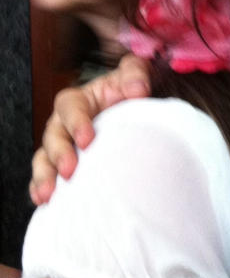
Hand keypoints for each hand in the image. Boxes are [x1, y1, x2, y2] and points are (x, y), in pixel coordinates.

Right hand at [30, 54, 151, 203]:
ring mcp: (63, 147)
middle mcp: (65, 124)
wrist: (140, 119)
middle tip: (69, 170)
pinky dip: (42, 189)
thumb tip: (138, 89)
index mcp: (79, 101)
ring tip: (50, 194)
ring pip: (44, 159)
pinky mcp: (65, 167)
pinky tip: (45, 202)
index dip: (76, 122)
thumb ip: (135, 75)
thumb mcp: (134, 78)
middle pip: (53, 136)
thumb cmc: (132, 95)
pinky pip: (47, 178)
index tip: (87, 139)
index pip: (69, 107)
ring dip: (45, 176)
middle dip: (59, 154)